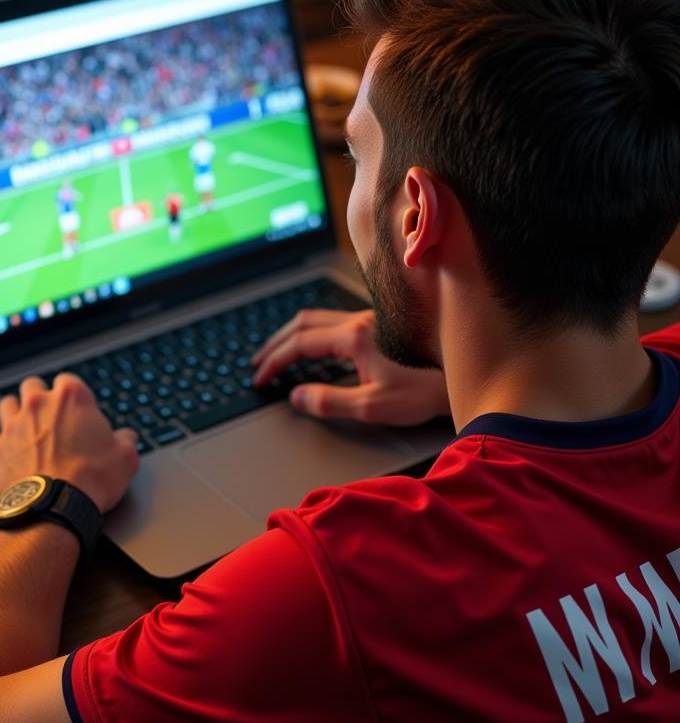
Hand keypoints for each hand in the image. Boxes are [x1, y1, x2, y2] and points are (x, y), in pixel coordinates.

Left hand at [0, 374, 139, 513]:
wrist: (56, 507)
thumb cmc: (92, 480)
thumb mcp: (125, 458)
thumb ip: (125, 441)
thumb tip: (126, 438)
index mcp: (72, 397)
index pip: (69, 381)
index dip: (73, 396)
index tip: (78, 411)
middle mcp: (39, 404)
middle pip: (33, 385)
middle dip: (40, 397)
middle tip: (50, 415)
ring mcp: (13, 424)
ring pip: (7, 403)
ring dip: (14, 411)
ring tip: (23, 425)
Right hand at [252, 309, 449, 425]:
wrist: (463, 376)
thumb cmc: (425, 391)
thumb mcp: (373, 406)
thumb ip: (330, 401)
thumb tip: (296, 396)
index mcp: (354, 337)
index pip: (299, 344)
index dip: (274, 361)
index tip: (261, 378)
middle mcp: (360, 320)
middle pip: (302, 323)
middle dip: (275, 343)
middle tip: (259, 363)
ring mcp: (372, 319)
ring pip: (318, 316)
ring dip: (292, 334)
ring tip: (279, 352)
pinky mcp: (382, 323)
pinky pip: (335, 320)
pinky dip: (313, 332)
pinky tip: (316, 347)